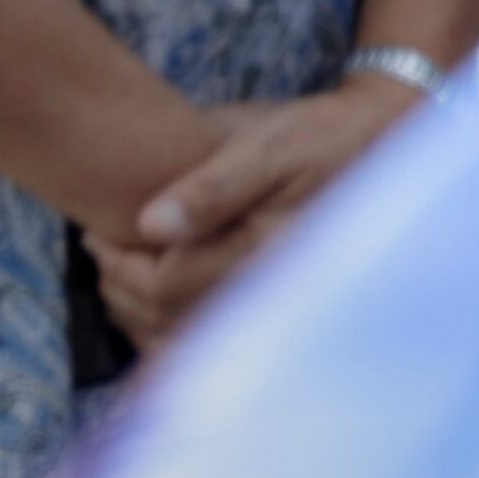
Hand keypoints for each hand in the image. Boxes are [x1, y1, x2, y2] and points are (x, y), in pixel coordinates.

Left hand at [90, 77, 426, 345]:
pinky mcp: (277, 300)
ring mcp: (273, 301)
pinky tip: (159, 309)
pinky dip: (173, 335)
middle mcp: (267, 290)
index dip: (118, 265)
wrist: (382, 144)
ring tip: (122, 277)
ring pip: (185, 337)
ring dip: (141, 314)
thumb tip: (149, 225)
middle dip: (121, 289)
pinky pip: (212, 340)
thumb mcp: (267, 146)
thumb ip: (211, 186)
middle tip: (101, 250)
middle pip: (167, 318)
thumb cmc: (320, 137)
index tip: (96, 233)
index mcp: (259, 254)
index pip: (163, 286)